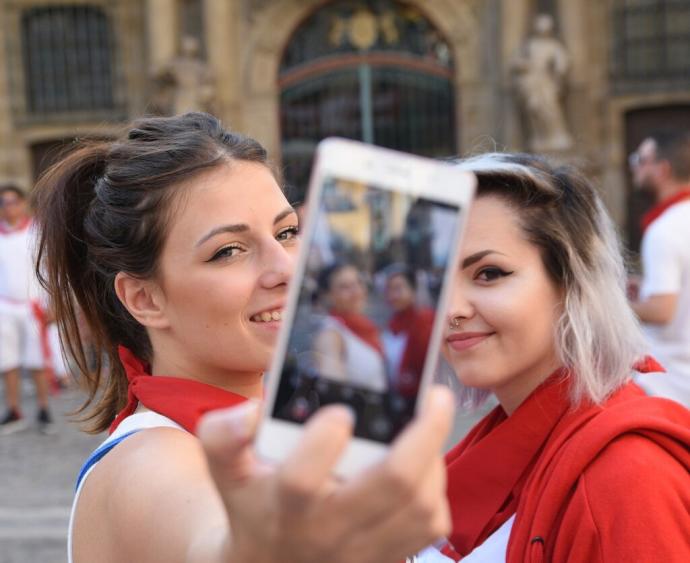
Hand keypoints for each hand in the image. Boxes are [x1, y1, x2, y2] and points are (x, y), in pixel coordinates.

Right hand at [198, 385, 454, 562]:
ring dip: (434, 458)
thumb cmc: (254, 506)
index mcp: (285, 509)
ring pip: (421, 505)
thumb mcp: (227, 471)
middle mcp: (329, 533)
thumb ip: (224, 436)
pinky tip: (425, 462)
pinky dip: (436, 488)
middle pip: (391, 487)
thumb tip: (254, 410)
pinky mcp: (392, 558)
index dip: (323, 442)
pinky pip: (432, 524)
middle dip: (422, 434)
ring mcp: (366, 551)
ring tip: (428, 423)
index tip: (340, 412)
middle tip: (435, 396)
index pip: (301, 482)